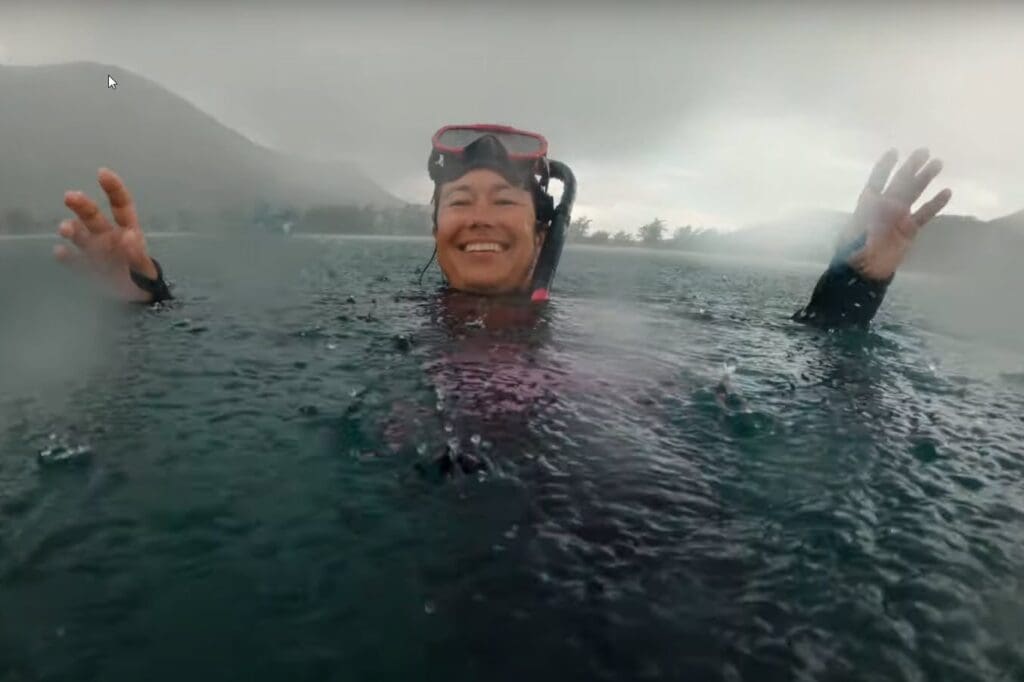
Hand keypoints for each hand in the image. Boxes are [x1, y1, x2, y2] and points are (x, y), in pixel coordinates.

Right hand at [54, 168, 157, 301]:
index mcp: (127, 230)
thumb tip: (128, 236)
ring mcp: (94, 251)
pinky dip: (66, 256)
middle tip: (69, 196)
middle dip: (82, 206)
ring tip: (64, 228)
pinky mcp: (85, 267)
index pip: (121, 205)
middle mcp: (107, 236)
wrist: (135, 296)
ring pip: (79, 235)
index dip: (113, 188)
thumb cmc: (142, 275)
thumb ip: (137, 254)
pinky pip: (73, 259)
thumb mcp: (145, 267)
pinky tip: (59, 252)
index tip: (102, 173)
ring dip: (71, 229)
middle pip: (93, 217)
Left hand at [841, 148, 951, 280]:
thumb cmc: (854, 250)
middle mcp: (885, 205)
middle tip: (924, 151)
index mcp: (868, 203)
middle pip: (900, 181)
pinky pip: (924, 214)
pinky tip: (946, 192)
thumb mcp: (857, 229)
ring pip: (914, 193)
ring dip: (925, 178)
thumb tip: (885, 202)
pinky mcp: (910, 229)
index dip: (884, 166)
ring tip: (938, 163)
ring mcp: (899, 216)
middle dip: (911, 166)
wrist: (864, 271)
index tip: (894, 151)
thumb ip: (872, 215)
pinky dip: (935, 204)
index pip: (877, 179)